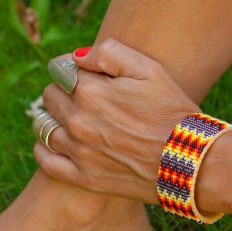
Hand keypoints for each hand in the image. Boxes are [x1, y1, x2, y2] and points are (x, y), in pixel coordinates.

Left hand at [34, 39, 200, 203]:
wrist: (188, 161)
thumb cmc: (171, 112)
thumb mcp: (149, 69)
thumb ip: (108, 53)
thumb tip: (77, 56)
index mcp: (91, 91)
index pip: (58, 70)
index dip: (69, 67)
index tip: (81, 72)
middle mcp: (78, 121)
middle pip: (50, 96)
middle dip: (62, 90)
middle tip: (80, 95)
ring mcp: (78, 151)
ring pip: (43, 125)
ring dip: (52, 117)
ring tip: (69, 117)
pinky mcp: (83, 177)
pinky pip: (45, 159)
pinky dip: (44, 147)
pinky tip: (55, 142)